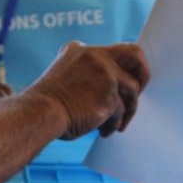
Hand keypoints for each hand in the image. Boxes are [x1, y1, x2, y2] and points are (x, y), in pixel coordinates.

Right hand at [27, 41, 149, 139]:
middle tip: (138, 91)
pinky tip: (104, 132)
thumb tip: (114, 92)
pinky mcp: (110, 94)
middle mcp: (95, 56)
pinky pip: (122, 111)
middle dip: (143, 73)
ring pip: (132, 89)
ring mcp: (105, 74)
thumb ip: (86, 75)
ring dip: (128, 109)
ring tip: (117, 124)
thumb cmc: (46, 103)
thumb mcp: (64, 77)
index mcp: (80, 50)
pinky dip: (115, 124)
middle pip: (134, 54)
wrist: (39, 112)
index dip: (118, 70)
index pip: (111, 52)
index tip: (118, 85)